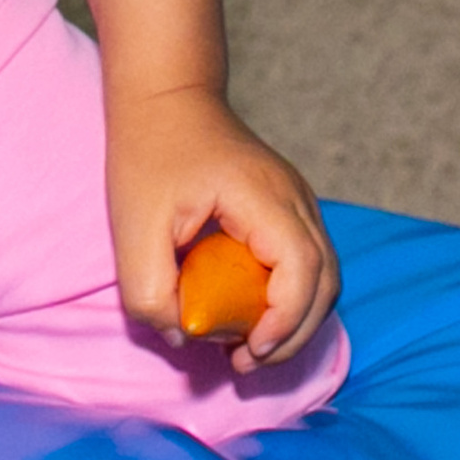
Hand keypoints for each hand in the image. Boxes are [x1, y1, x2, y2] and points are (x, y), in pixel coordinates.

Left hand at [104, 84, 339, 373]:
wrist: (165, 96)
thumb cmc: (148, 153)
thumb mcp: (132, 226)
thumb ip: (149, 290)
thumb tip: (182, 336)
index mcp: (264, 196)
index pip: (302, 271)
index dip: (285, 322)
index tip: (249, 351)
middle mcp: (294, 198)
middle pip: (326, 282)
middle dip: (293, 334)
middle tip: (246, 363)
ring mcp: (297, 201)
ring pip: (323, 276)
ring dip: (294, 320)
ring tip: (248, 348)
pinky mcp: (287, 208)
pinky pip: (306, 263)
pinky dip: (289, 298)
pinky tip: (250, 315)